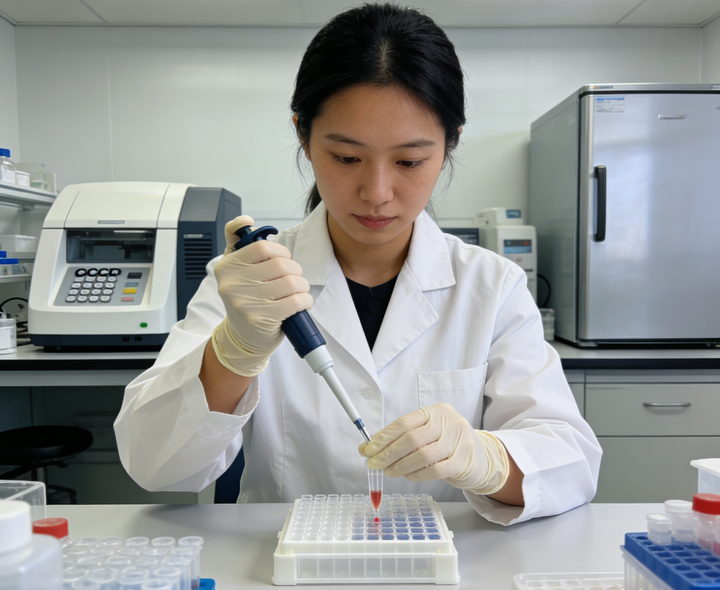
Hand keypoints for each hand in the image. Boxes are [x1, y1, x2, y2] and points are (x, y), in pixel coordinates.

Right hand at [211, 216, 312, 375]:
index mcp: (227, 266)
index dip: (280, 252)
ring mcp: (244, 302)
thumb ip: (239, 243)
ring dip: (302, 287)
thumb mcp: (236, 270)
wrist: (244, 337)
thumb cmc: (246, 300)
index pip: (262, 247)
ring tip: (298, 292)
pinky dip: (304, 301)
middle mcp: (232, 283)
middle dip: (295, 271)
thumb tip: (244, 221)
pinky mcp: (260, 318)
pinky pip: (295, 301)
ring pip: (291, 282)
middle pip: (281, 265)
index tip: (283, 259)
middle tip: (293, 279)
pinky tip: (300, 303)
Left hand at [359, 403, 509, 494]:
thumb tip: (367, 447)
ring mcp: (458, 441)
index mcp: (435, 411)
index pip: (404, 423)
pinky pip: (434, 471)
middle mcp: (448, 422)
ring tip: (389, 472)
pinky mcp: (463, 461)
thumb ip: (400, 437)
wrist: (481, 456)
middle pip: (411, 439)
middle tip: (373, 464)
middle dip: (387, 454)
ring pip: (422, 456)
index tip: (367, 449)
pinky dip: (416, 475)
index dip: (383, 438)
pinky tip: (407, 476)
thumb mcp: (426, 432)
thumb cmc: (446, 443)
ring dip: (400, 467)